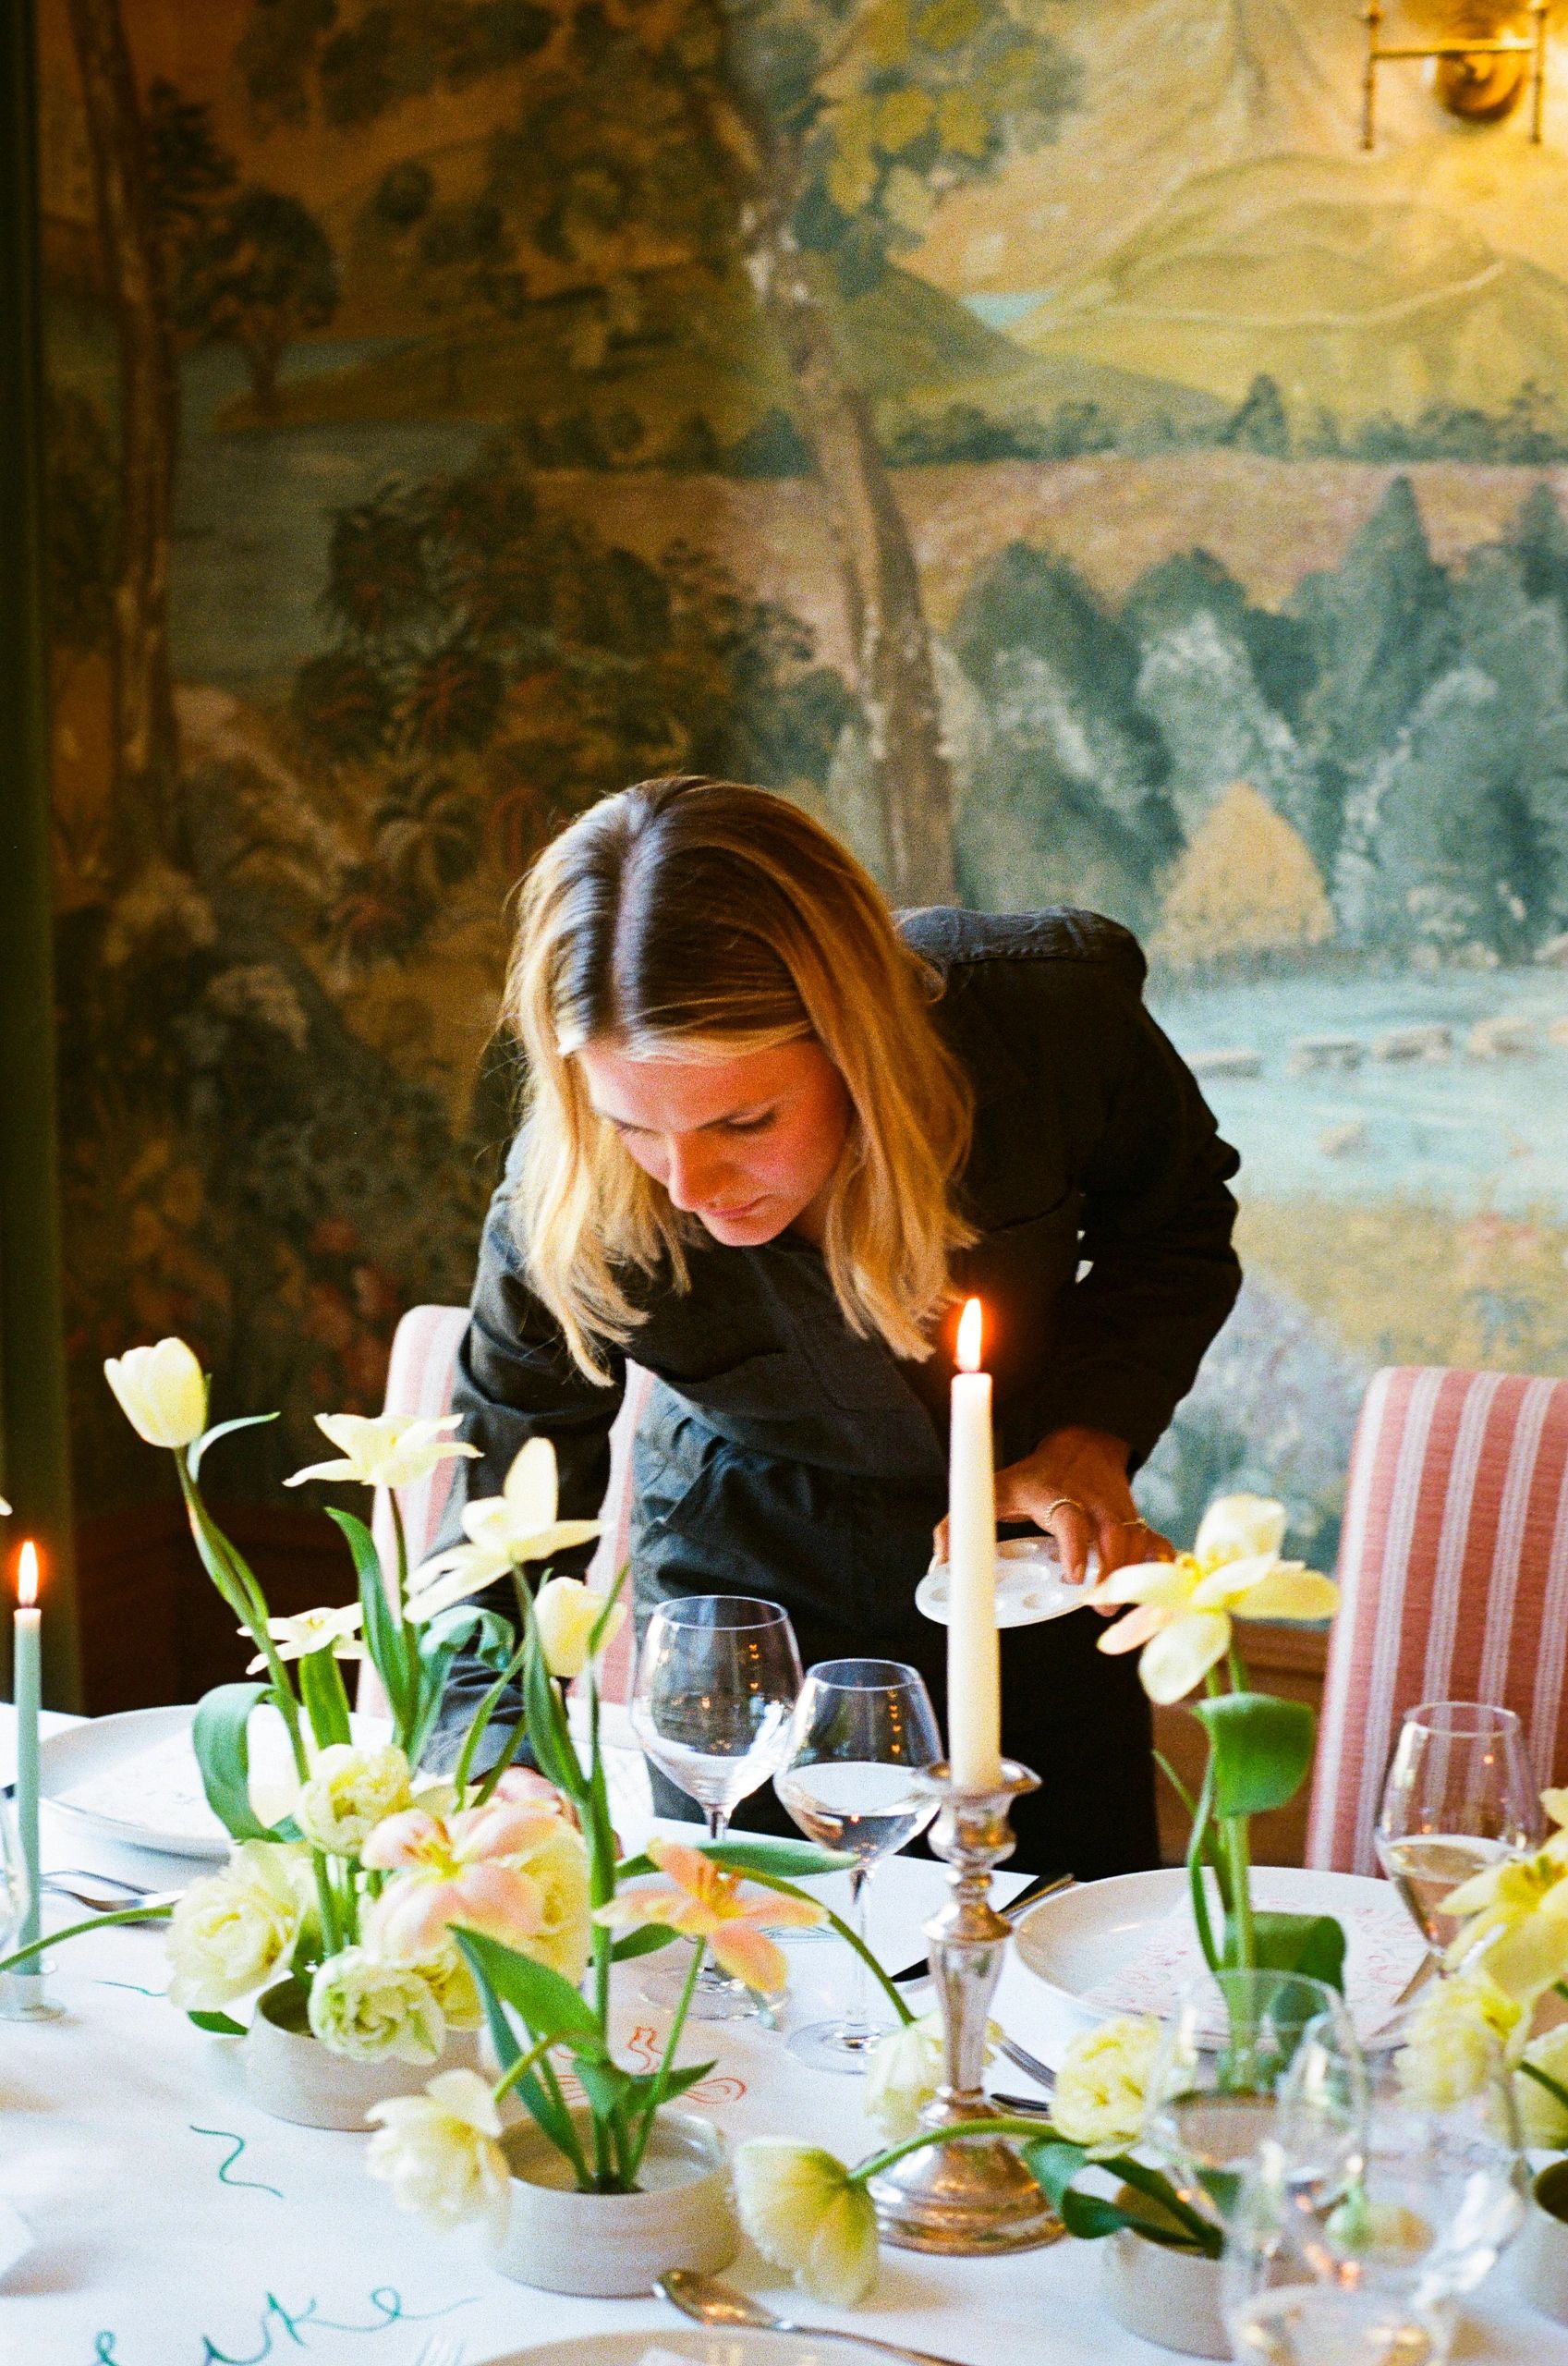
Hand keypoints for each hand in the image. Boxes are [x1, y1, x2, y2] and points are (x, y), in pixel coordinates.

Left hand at [932, 1425, 1173, 1591]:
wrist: (1081, 1444)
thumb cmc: (1033, 1476)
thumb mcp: (994, 1490)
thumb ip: (961, 1523)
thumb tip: (941, 1564)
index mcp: (1055, 1494)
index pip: (1070, 1519)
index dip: (1075, 1547)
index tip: (1074, 1576)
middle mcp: (1092, 1501)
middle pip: (1112, 1536)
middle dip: (1111, 1573)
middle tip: (1100, 1606)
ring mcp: (1118, 1509)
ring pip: (1136, 1541)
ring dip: (1131, 1575)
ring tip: (1116, 1606)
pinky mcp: (1135, 1518)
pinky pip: (1156, 1541)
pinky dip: (1159, 1564)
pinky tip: (1156, 1589)